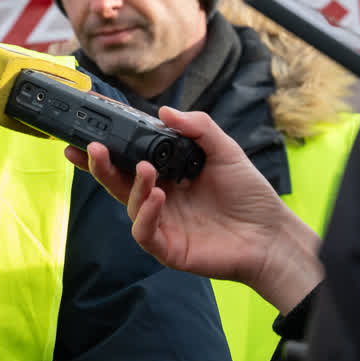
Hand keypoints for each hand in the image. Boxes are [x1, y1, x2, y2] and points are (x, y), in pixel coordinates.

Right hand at [67, 106, 323, 312]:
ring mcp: (161, 224)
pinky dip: (145, 214)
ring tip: (146, 169)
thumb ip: (198, 128)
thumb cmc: (249, 195)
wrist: (272, 234)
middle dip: (100, 165)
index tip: (88, 134)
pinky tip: (157, 198)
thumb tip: (165, 111)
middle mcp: (158, 199)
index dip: (106, 150)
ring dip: (132, 185)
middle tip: (93, 147)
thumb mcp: (225, 151)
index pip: (128, 161)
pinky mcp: (168, 248)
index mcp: (166, 176)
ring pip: (129, 204)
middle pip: (117, 182)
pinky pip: (144, 232)